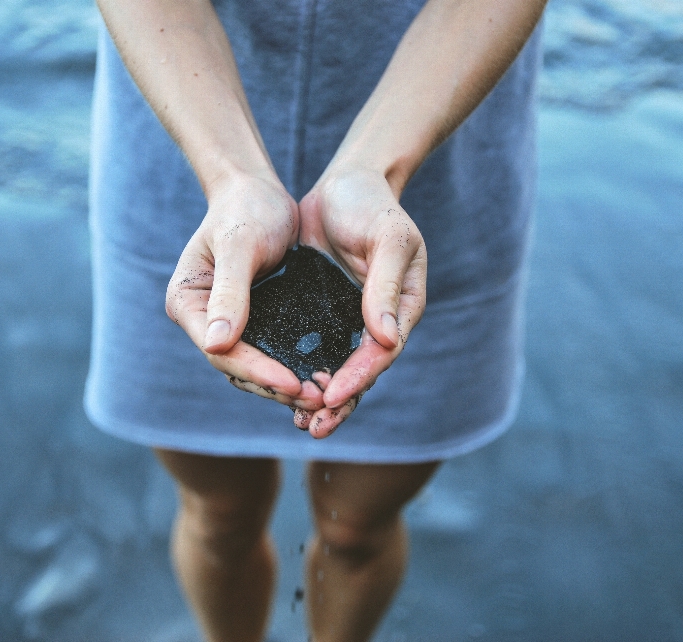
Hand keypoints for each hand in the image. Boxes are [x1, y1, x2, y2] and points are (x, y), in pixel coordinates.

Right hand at [166, 172, 325, 410]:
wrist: (258, 190)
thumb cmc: (245, 209)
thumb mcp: (239, 247)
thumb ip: (229, 293)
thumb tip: (215, 344)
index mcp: (187, 304)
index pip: (221, 351)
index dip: (257, 371)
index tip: (293, 383)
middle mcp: (203, 320)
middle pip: (236, 368)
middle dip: (275, 386)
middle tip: (317, 399)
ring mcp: (228, 323)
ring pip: (254, 367)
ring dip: (286, 384)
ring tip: (323, 396)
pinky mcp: (254, 321)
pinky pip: (272, 352)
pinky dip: (293, 366)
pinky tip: (322, 377)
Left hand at [294, 168, 426, 437]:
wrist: (346, 183)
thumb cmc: (373, 205)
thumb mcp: (388, 238)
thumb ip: (385, 285)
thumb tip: (386, 340)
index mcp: (401, 308)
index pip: (382, 352)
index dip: (360, 377)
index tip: (334, 395)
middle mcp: (375, 321)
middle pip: (361, 372)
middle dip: (340, 403)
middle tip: (314, 427)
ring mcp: (346, 319)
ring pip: (336, 368)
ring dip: (321, 399)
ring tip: (301, 426)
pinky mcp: (320, 313)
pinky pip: (311, 350)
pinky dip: (301, 372)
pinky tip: (281, 392)